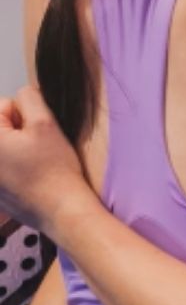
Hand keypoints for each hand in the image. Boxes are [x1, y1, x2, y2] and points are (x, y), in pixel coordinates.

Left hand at [0, 86, 93, 233]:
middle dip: (16, 132)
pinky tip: (28, 179)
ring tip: (33, 165)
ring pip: (5, 147)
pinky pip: (4, 168)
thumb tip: (24, 93)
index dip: (24, 115)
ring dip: (15, 150)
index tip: (37, 134)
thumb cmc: (54, 169)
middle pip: (1, 129)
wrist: (60, 210)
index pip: (2, 106)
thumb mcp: (46, 125)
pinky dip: (13, 169)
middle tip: (37, 149)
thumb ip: (31, 99)